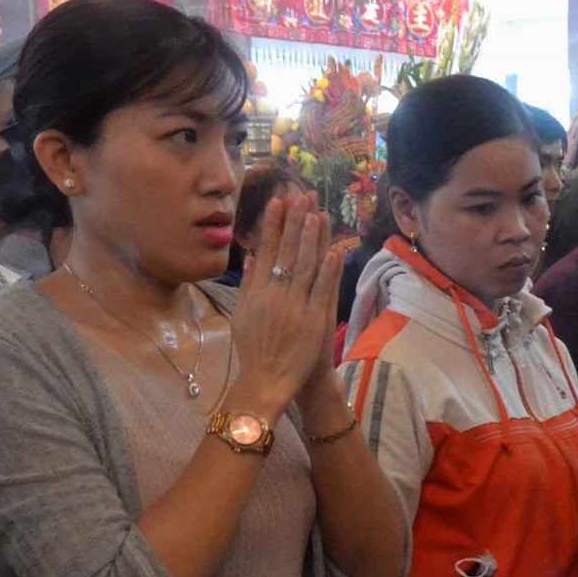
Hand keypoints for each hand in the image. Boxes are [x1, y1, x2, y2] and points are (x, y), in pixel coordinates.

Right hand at [228, 193, 338, 417]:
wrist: (266, 381)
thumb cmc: (255, 349)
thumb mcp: (244, 314)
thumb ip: (249, 283)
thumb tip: (253, 255)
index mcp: (256, 292)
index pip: (266, 250)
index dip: (273, 225)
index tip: (278, 200)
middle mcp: (273, 295)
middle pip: (286, 252)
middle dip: (294, 222)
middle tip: (300, 194)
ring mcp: (294, 307)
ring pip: (305, 267)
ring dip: (311, 239)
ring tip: (317, 213)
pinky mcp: (313, 321)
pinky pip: (321, 291)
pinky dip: (327, 271)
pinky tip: (334, 250)